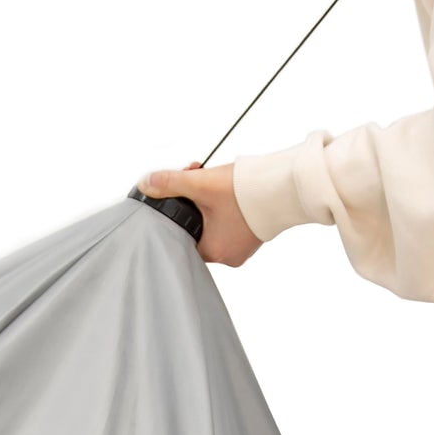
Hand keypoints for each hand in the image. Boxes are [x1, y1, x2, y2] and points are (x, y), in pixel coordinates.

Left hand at [137, 163, 261, 267]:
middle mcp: (229, 255)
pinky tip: (229, 191)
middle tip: (196, 179)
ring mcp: (244, 247)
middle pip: (198, 229)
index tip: (181, 195)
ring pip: (215, 224)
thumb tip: (147, 183)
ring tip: (214, 182)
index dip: (179, 213)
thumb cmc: (248, 191)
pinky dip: (226, 207)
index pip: (183, 238)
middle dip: (193, 202)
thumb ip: (171, 183)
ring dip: (209, 202)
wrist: (285, 185)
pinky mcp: (254, 235)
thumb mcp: (202, 184)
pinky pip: (232, 223)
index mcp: (214, 251)